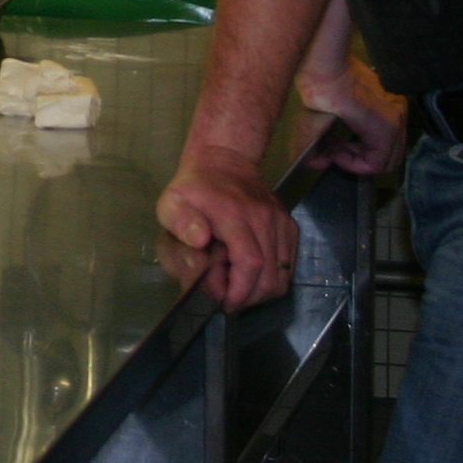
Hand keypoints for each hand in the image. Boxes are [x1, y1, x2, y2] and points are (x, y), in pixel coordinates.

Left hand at [156, 146, 295, 311]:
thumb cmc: (194, 188)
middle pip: (270, 276)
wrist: (225, 160)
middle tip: (228, 299)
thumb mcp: (172, 201)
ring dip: (261, 292)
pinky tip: (252, 274)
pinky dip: (273, 278)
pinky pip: (289, 265)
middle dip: (249, 298)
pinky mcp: (289, 226)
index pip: (250, 262)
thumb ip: (180, 222)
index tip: (223, 301)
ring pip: (283, 275)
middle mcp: (264, 218)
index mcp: (234, 214)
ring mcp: (280, 222)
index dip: (239, 290)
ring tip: (239, 288)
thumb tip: (200, 241)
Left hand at [300, 56, 406, 175]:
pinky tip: (348, 127)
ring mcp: (396, 106)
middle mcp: (397, 117)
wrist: (327, 55)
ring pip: (390, 144)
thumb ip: (311, 150)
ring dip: (366, 148)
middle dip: (362, 159)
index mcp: (384, 126)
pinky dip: (370, 135)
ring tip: (341, 140)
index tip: (335, 154)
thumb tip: (315, 166)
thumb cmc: (322, 84)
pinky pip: (388, 129)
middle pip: (390, 158)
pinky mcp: (390, 98)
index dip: (354, 166)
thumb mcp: (310, 122)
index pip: (379, 164)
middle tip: (339, 150)